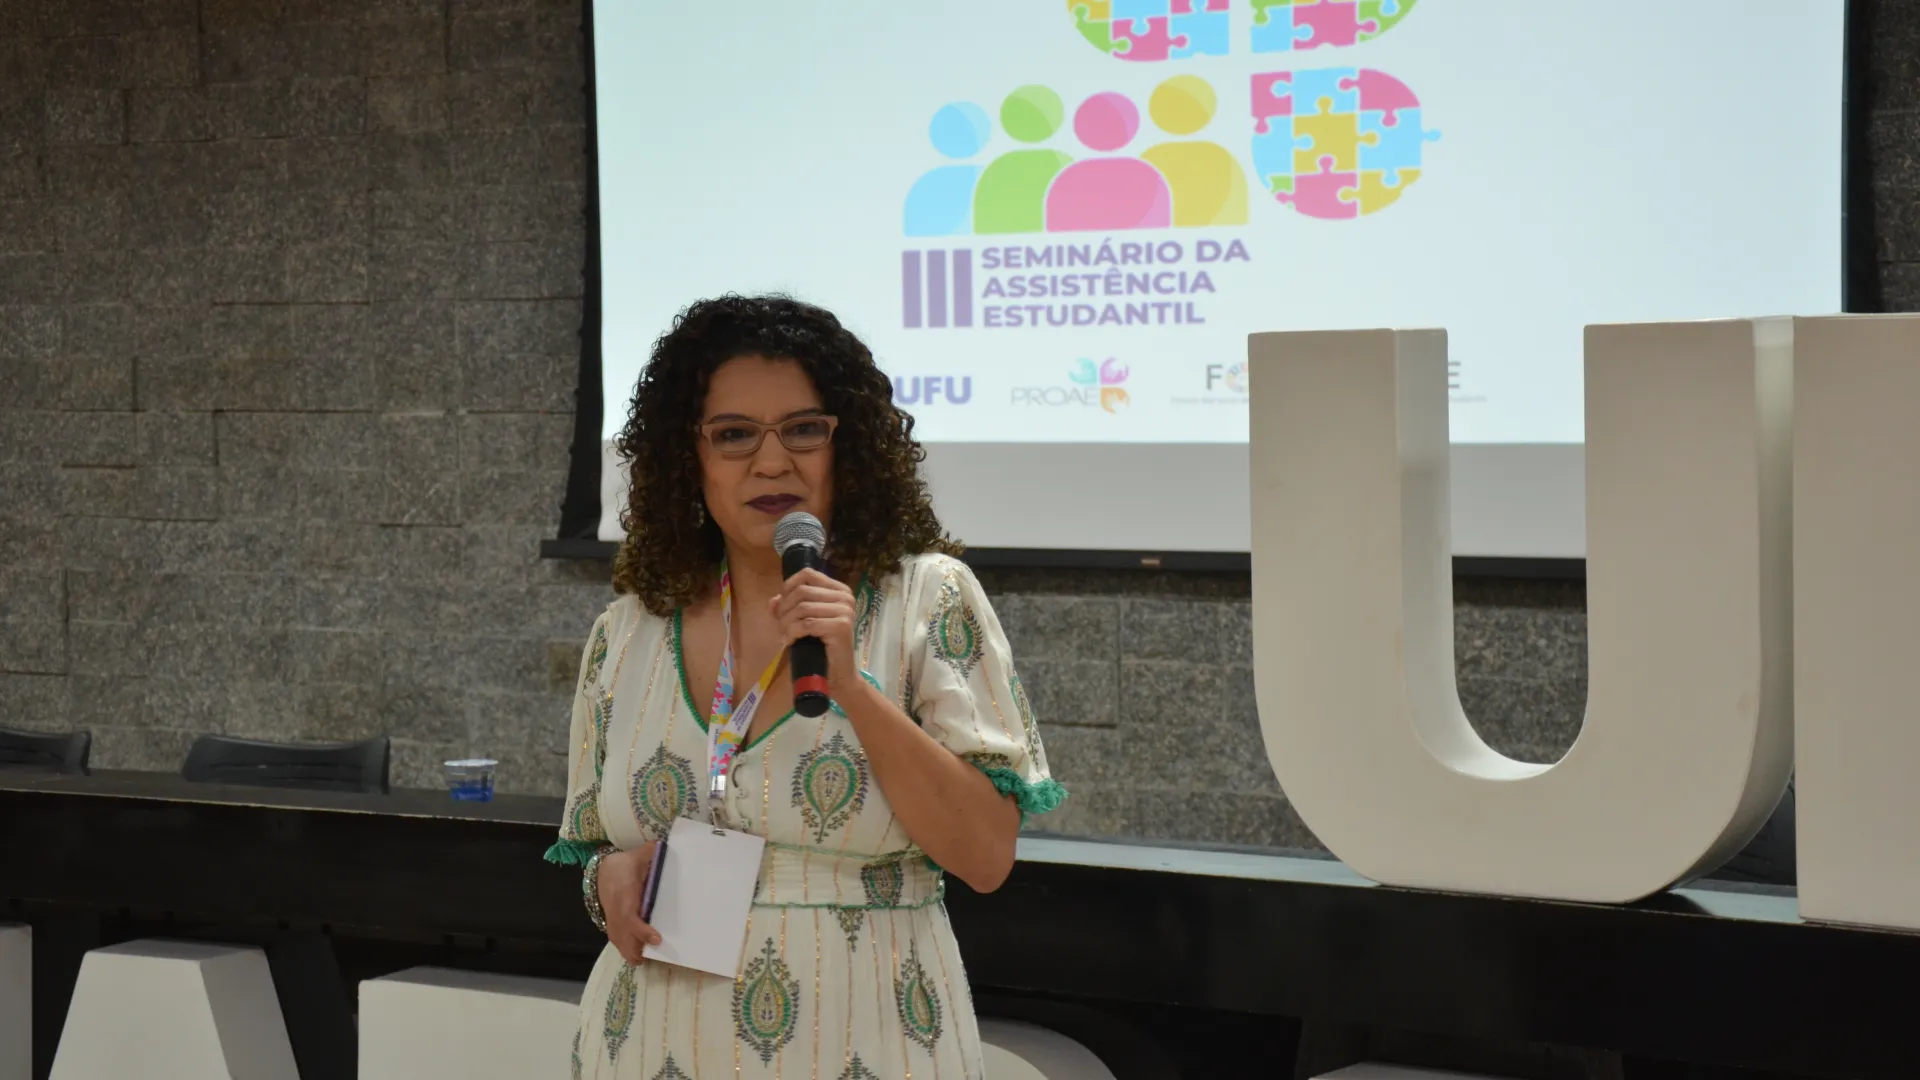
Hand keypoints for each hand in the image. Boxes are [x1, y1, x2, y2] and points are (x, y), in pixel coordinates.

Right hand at [598, 843, 660, 963]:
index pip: (629, 916)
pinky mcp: (611, 920)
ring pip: (617, 938)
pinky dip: (624, 948)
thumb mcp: (639, 855)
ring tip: (642, 961)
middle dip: (633, 948)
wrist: (602, 869)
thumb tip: (662, 848)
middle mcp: (616, 908)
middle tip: (648, 958)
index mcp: (624, 894)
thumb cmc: (624, 864)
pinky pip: (615, 937)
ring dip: (628, 951)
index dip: (641, 930)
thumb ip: (651, 853)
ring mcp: (612, 915)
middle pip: (622, 933)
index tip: (656, 939)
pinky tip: (635, 956)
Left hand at [770, 567, 858, 696]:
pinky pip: (806, 624)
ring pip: (802, 608)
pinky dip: (793, 632)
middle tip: (781, 627)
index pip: (807, 574)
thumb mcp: (803, 623)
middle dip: (784, 609)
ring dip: (786, 623)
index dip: (788, 587)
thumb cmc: (821, 648)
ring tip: (785, 636)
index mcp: (838, 590)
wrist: (838, 675)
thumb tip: (773, 601)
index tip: (782, 607)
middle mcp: (845, 597)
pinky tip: (791, 641)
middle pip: (802, 591)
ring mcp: (845, 611)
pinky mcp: (841, 627)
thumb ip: (789, 608)